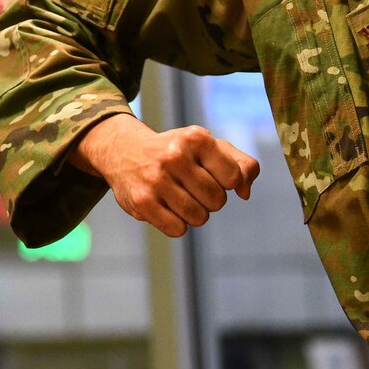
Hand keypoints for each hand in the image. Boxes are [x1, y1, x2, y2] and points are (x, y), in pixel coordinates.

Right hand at [70, 113, 260, 237]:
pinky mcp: (142, 201)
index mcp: (196, 138)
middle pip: (217, 201)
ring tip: (178, 197)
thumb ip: (241, 165)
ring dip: (194, 213)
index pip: (233, 177)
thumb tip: (245, 193)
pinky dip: (176, 224)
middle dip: (209, 199)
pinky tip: (165, 207)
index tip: (209, 173)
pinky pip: (177, 229)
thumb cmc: (176, 151)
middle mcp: (175, 156)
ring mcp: (156, 179)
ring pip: (199, 218)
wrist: (124, 151)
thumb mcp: (209, 146)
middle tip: (191, 186)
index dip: (225, 182)